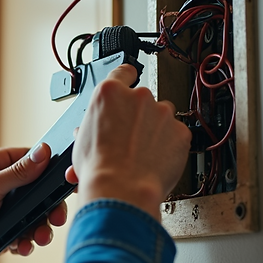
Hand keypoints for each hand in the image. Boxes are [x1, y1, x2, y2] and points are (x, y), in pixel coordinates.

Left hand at [0, 144, 67, 262]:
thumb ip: (18, 173)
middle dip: (48, 207)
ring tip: (39, 238)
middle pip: (37, 191)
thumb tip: (44, 152)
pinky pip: (26, 232)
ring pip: (35, 215)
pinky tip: (23, 246)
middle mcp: (0, 185)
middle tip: (57, 218)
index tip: (63, 179)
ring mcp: (4, 209)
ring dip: (40, 228)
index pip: (28, 159)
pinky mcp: (6, 229)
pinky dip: (27, 241)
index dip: (47, 169)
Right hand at [65, 64, 191, 219]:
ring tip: (142, 152)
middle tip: (129, 137)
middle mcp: (138, 96)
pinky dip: (169, 145)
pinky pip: (176, 135)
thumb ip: (93, 125)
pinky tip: (155, 159)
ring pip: (161, 116)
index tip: (131, 81)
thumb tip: (94, 129)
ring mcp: (162, 113)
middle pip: (142, 99)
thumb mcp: (82, 141)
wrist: (121, 190)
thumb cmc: (99, 168)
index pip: (123, 72)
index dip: (127, 78)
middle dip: (138, 115)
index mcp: (109, 93)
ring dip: (154, 129)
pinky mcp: (180, 131)